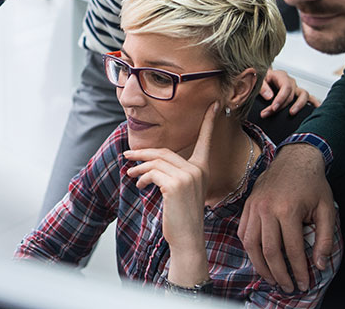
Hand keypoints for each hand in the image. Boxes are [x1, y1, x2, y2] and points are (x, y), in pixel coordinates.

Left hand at [123, 101, 219, 286]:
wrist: (186, 239)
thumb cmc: (181, 217)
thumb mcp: (179, 191)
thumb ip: (171, 174)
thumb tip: (147, 163)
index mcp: (203, 169)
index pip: (206, 140)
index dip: (209, 122)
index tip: (215, 105)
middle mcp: (198, 170)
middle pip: (165, 151)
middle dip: (144, 153)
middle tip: (128, 155)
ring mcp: (188, 176)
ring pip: (156, 162)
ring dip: (139, 168)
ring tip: (131, 175)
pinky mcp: (175, 185)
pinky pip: (152, 172)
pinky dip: (141, 177)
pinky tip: (139, 185)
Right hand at [238, 144, 335, 291]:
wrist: (295, 158)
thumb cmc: (313, 184)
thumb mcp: (327, 209)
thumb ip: (325, 239)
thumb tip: (319, 265)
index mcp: (288, 210)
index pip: (292, 250)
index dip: (299, 270)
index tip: (305, 283)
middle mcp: (267, 209)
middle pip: (269, 251)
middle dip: (280, 274)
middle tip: (288, 287)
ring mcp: (254, 206)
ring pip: (251, 245)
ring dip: (261, 266)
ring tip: (272, 279)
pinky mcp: (248, 205)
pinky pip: (243, 232)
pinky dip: (249, 249)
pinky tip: (259, 259)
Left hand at [259, 69, 318, 117]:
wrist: (261, 77)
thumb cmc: (260, 77)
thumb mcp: (258, 79)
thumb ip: (262, 87)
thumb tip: (270, 97)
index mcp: (281, 75)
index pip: (285, 87)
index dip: (280, 99)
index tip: (273, 108)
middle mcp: (290, 81)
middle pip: (291, 95)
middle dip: (281, 106)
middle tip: (269, 113)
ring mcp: (295, 88)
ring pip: (303, 95)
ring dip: (299, 105)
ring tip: (291, 113)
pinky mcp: (297, 94)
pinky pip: (309, 98)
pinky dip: (314, 103)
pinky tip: (317, 109)